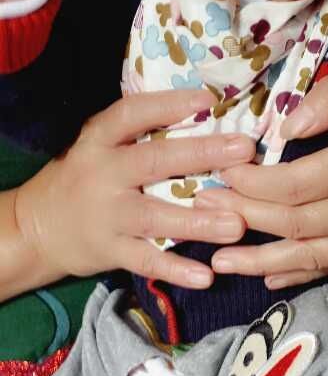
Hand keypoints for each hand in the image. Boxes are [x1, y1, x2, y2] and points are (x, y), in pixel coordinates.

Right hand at [13, 89, 254, 292]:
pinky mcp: (109, 250)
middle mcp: (102, 173)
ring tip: (237, 225)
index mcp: (100, 140)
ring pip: (154, 216)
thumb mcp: (100, 148)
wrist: (36, 228)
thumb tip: (206, 114)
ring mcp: (106, 214)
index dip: (168, 105)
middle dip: (202, 153)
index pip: (131, 114)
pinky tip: (206, 276)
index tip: (207, 99)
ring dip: (197, 221)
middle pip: (153, 161)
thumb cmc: (84, 179)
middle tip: (244, 150)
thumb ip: (140, 135)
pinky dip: (176, 270)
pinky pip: (146, 260)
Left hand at [194, 49, 327, 287]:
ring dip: (264, 261)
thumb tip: (284, 126)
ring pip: (317, 255)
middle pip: (299, 223)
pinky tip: (269, 274)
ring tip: (221, 262)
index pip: (296, 184)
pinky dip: (303, 273)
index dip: (252, 185)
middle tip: (205, 215)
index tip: (221, 177)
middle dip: (246, 220)